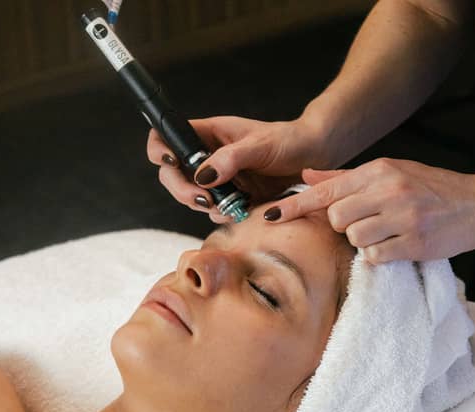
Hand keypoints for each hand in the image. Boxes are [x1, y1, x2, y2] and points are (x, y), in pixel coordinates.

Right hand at [147, 116, 328, 222]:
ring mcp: (217, 178)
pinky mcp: (231, 197)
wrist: (313, 158)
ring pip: (191, 196)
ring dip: (204, 206)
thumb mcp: (260, 145)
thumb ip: (230, 159)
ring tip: (230, 206)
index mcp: (208, 134)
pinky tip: (241, 210)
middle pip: (172, 174)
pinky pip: (214, 211)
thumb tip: (202, 176)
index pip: (167, 137)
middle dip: (182, 190)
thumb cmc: (288, 141)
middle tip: (205, 200)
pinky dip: (223, 215)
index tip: (173, 163)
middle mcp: (207, 156)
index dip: (161, 150)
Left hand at [263, 158, 474, 262]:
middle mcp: (389, 190)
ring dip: (364, 240)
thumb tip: (307, 175)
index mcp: (379, 170)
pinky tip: (397, 244)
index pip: (327, 189)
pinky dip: (380, 255)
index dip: (296, 206)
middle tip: (367, 221)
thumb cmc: (430, 187)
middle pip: (336, 217)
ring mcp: (402, 217)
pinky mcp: (413, 243)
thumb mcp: (390, 171)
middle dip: (344, 224)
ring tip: (386, 232)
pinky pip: (375, 256)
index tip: (271, 217)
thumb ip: (346, 177)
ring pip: (354, 238)